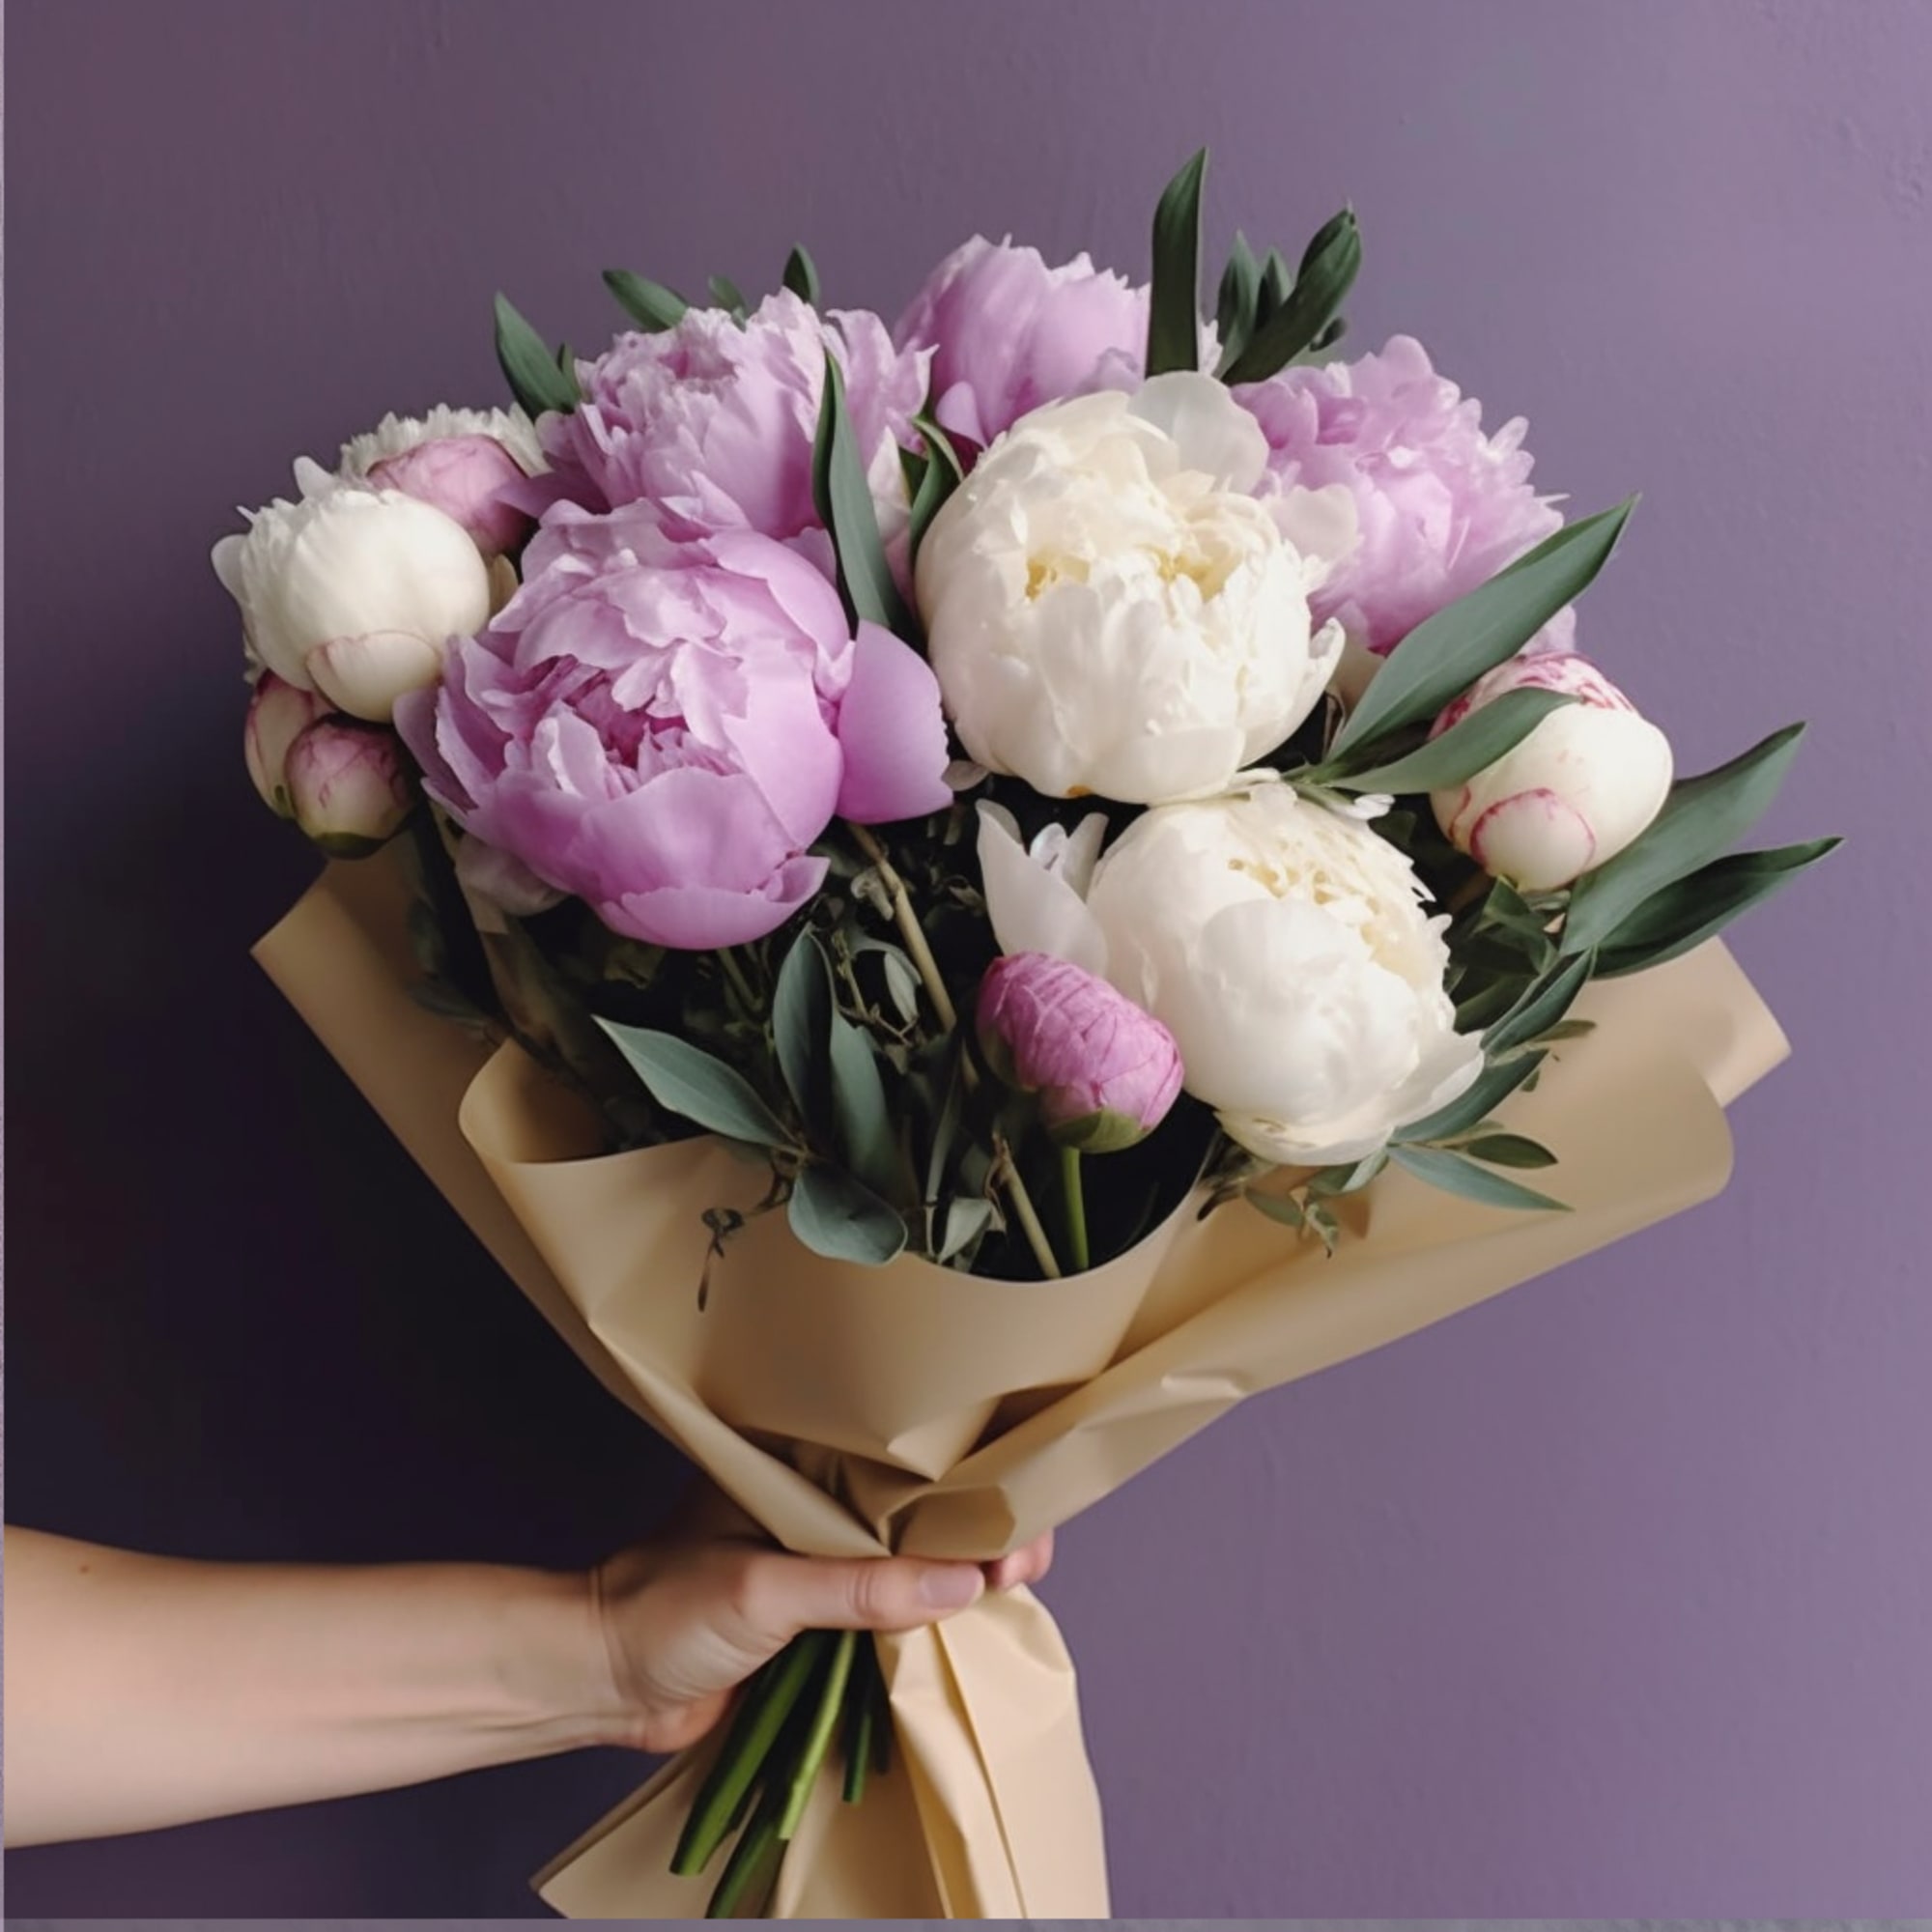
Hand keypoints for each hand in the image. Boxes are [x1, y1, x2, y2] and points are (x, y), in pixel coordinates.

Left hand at [588, 1486, 1054, 1752]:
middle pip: (920, 1512)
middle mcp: (816, 1506)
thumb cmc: (663, 1611)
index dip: (965, 1485)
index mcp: (800, 1468)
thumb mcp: (765, 1590)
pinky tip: (968, 1630)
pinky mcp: (817, 1621)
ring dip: (961, 1580)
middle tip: (1023, 1567)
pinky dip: (928, 1622)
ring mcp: (819, 1565)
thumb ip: (861, 1586)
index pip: (903, 1464)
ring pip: (911, 1564)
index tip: (1013, 1518)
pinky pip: (888, 1614)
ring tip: (1011, 1595)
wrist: (600, 1681)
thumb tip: (965, 1584)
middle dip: (978, 1532)